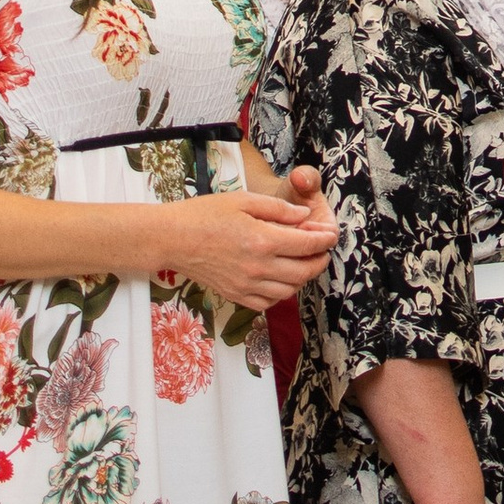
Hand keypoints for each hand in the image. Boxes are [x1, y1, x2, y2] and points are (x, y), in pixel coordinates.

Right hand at [163, 179, 338, 310]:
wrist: (172, 239)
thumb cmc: (205, 214)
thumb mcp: (244, 200)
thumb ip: (279, 209)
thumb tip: (304, 217)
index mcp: (262, 240)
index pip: (307, 245)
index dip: (324, 240)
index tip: (330, 235)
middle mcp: (258, 267)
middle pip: (304, 272)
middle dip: (319, 261)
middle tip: (321, 251)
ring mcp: (246, 285)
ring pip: (289, 291)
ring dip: (302, 278)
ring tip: (302, 263)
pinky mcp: (236, 295)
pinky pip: (268, 303)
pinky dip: (280, 294)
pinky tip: (279, 279)